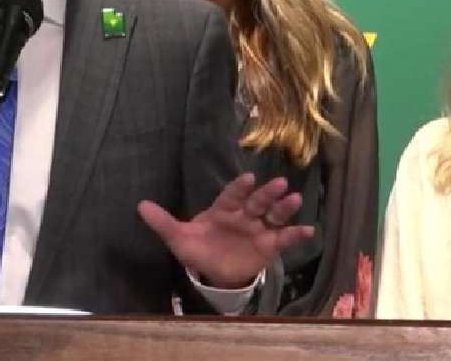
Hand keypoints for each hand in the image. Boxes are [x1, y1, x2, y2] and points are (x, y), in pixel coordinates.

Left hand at [138, 173, 313, 288]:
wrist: (214, 272)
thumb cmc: (199, 248)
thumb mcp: (179, 238)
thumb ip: (163, 222)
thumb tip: (140, 205)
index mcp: (223, 209)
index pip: (232, 195)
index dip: (240, 187)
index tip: (249, 178)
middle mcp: (243, 215)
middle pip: (256, 202)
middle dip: (267, 193)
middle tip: (279, 182)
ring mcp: (258, 229)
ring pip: (273, 215)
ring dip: (283, 207)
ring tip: (295, 199)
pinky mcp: (269, 246)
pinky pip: (284, 239)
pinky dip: (297, 235)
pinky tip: (310, 230)